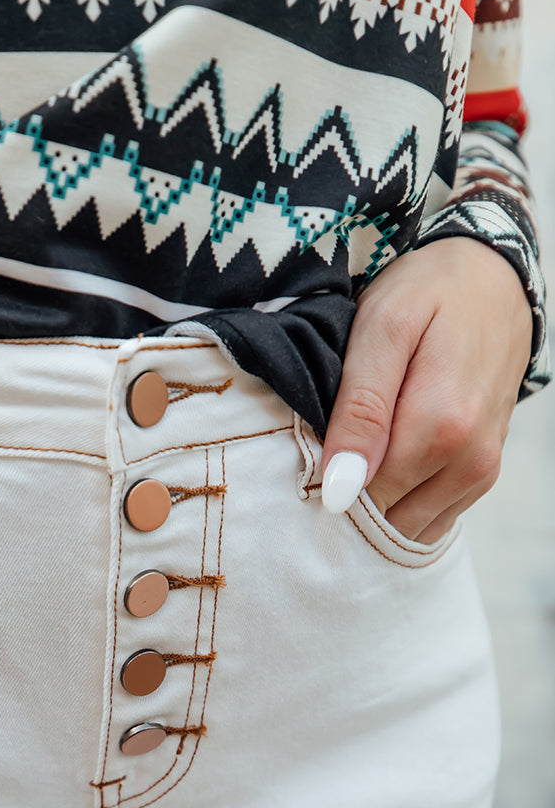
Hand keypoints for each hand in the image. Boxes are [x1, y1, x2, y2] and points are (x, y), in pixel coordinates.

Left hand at [320, 237, 534, 541]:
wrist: (492, 280)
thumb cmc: (429, 295)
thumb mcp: (383, 329)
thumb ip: (360, 409)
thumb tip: (340, 490)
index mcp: (444, 426)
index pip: (365, 495)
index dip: (330, 481)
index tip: (315, 448)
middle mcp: (471, 460)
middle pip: (387, 516)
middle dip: (352, 494)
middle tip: (336, 442)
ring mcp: (481, 473)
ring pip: (409, 526)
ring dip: (378, 504)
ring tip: (364, 448)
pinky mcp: (482, 477)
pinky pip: (432, 519)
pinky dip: (403, 504)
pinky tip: (387, 464)